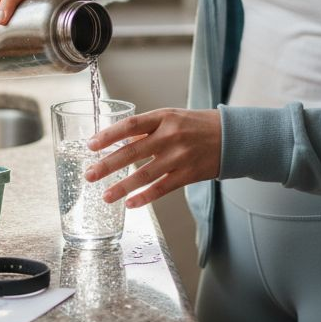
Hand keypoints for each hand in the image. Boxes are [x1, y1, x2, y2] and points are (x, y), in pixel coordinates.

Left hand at [83, 108, 220, 207]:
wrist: (231, 137)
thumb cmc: (196, 125)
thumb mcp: (172, 118)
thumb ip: (147, 129)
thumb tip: (119, 142)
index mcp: (164, 117)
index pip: (130, 125)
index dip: (108, 136)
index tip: (91, 145)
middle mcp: (170, 136)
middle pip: (132, 152)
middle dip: (107, 165)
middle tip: (89, 175)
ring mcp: (179, 157)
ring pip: (144, 174)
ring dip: (122, 187)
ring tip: (105, 196)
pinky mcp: (188, 174)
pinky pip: (161, 188)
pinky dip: (144, 197)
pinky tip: (130, 204)